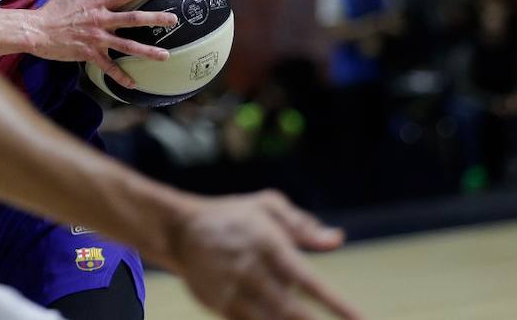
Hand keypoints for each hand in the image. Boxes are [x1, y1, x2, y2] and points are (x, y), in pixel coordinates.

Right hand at [25, 0, 175, 88]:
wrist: (35, 31)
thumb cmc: (49, 12)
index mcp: (96, 3)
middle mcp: (100, 19)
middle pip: (134, 18)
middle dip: (156, 18)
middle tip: (174, 19)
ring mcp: (96, 38)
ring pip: (128, 45)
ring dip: (148, 50)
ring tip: (166, 55)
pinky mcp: (89, 54)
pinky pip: (108, 67)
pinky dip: (121, 76)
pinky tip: (133, 83)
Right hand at [170, 191, 360, 319]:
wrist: (179, 230)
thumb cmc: (231, 217)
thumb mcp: (265, 207)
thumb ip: (301, 225)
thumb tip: (337, 239)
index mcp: (270, 246)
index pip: (310, 282)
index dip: (337, 305)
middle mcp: (254, 272)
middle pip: (293, 312)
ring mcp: (236, 292)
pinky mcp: (222, 306)